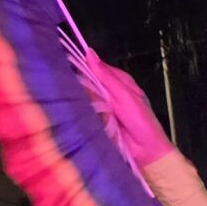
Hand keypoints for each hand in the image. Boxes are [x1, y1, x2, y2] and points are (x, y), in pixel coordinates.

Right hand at [70, 51, 178, 171]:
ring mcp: (101, 106)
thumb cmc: (142, 122)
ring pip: (83, 96)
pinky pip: (82, 111)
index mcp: (120, 82)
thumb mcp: (125, 96)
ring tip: (61, 92)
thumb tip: (89, 53)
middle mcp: (109, 92)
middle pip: (87, 81)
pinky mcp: (94, 120)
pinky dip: (77, 110)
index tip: (64, 60)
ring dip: (76, 96)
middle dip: (77, 82)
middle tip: (60, 79)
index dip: (82, 64)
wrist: (147, 153)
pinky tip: (66, 107)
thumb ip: (106, 76)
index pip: (97, 67)